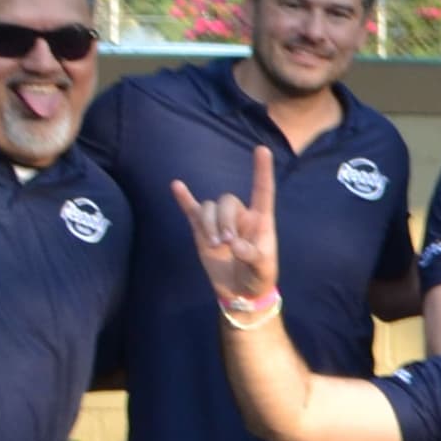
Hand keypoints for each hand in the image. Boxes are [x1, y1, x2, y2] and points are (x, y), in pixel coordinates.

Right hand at [173, 144, 282, 304]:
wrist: (241, 292)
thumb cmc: (259, 277)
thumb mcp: (263, 269)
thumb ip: (253, 256)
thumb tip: (236, 246)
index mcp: (260, 220)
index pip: (262, 190)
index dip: (262, 170)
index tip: (263, 149)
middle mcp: (240, 216)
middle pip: (227, 200)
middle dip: (224, 219)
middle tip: (227, 243)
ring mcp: (220, 222)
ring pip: (209, 207)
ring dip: (209, 223)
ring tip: (216, 245)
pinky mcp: (202, 231)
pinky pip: (192, 211)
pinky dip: (184, 199)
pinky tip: (177, 186)